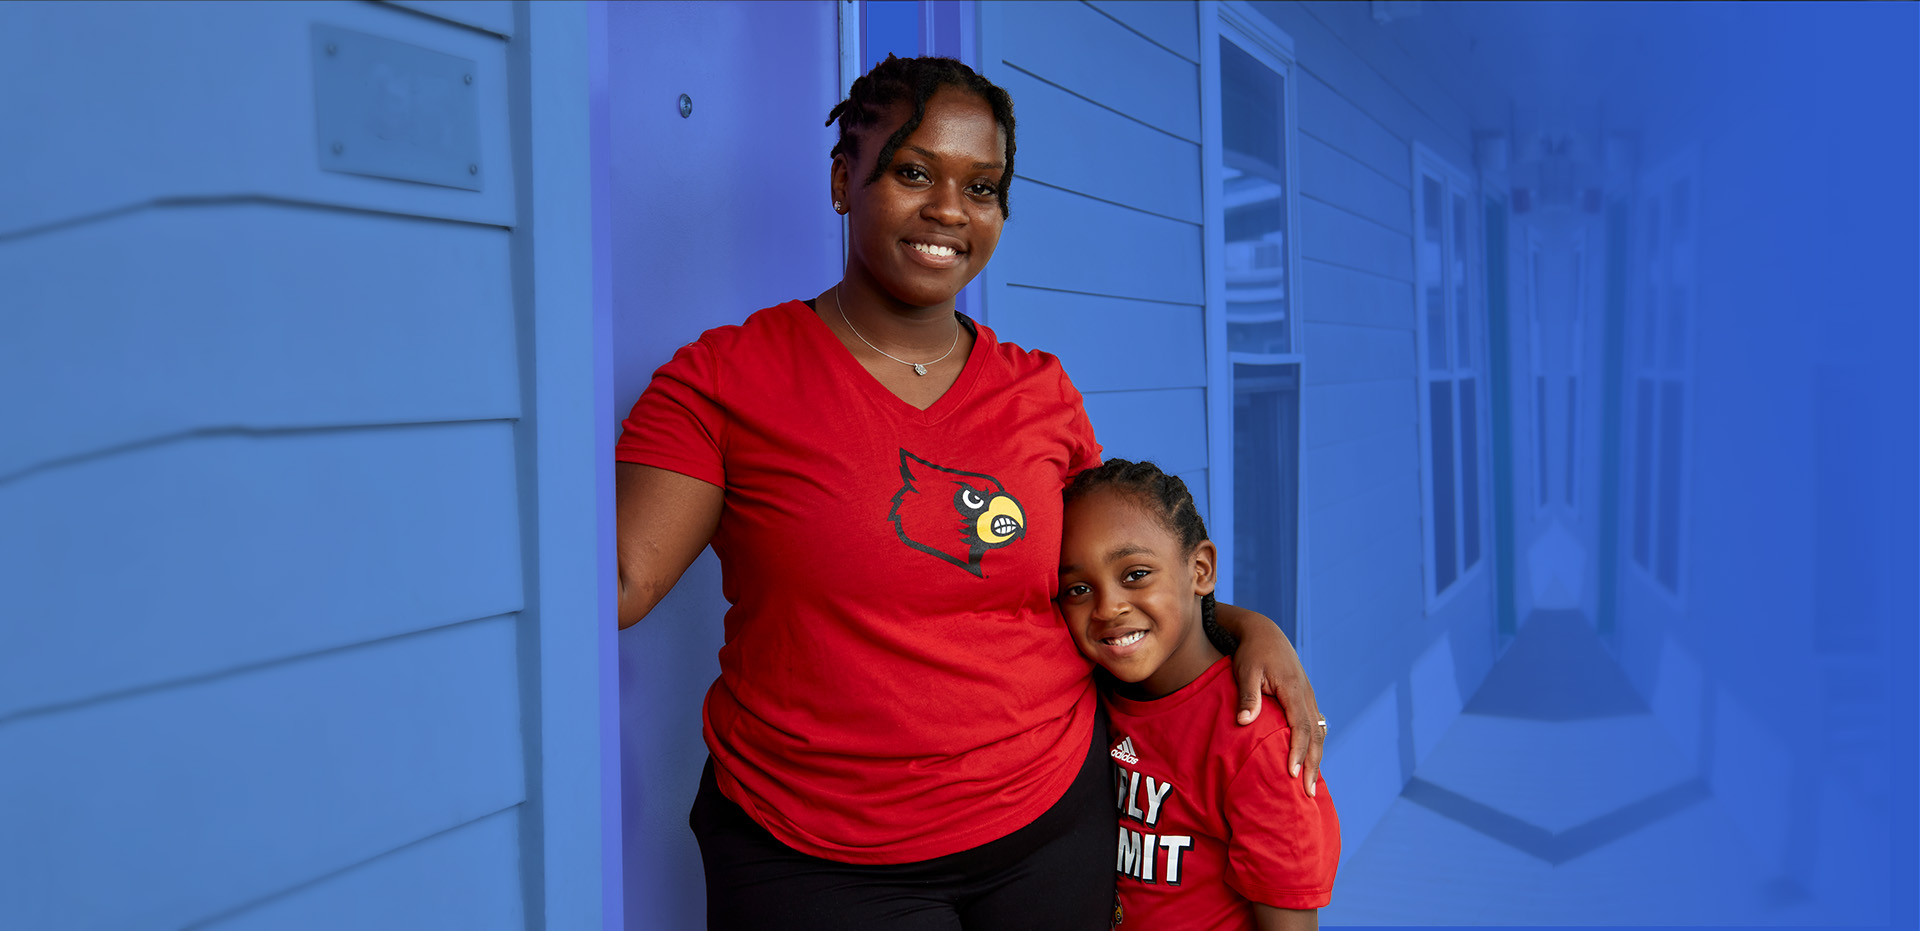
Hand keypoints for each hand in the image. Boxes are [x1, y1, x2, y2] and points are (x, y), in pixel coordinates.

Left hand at [1216, 603, 1325, 796]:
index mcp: (1293, 690)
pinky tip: (1310, 763)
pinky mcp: (1305, 699)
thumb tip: (1245, 722)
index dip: (1298, 751)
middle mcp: (1306, 695)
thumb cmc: (1251, 652)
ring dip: (1316, 760)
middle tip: (1307, 793)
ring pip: (1319, 733)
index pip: (1300, 726)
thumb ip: (1248, 696)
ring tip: (1311, 786)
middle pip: (1315, 736)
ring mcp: (1308, 697)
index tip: (1291, 773)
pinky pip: (1315, 727)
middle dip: (1312, 765)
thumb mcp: (1246, 670)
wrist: (1264, 633)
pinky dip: (1315, 747)